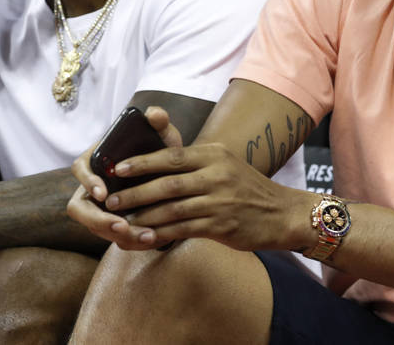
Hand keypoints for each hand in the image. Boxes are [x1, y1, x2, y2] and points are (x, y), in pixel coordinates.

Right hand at [67, 106, 183, 248]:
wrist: (174, 176)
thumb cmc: (162, 152)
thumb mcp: (164, 136)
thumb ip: (159, 122)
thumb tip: (155, 114)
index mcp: (97, 161)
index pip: (80, 169)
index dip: (87, 182)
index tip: (104, 193)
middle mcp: (93, 187)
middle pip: (79, 208)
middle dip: (98, 220)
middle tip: (121, 226)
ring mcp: (102, 208)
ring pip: (97, 228)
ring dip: (119, 235)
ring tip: (147, 236)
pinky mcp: (114, 225)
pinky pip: (115, 239)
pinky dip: (132, 241)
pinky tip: (153, 239)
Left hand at [68, 107, 310, 252]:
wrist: (282, 213)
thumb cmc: (246, 188)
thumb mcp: (224, 164)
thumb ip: (194, 163)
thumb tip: (155, 166)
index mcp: (214, 154)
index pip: (171, 156)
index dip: (142, 162)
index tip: (118, 169)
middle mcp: (216, 174)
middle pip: (167, 183)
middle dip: (135, 192)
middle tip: (112, 200)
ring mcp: (219, 201)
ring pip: (172, 209)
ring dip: (144, 216)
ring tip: (122, 221)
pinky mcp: (222, 225)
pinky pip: (184, 230)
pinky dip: (162, 234)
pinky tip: (146, 238)